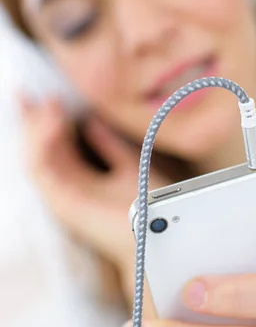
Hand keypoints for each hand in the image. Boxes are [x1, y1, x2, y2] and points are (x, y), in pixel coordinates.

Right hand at [19, 95, 165, 303]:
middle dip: (32, 122)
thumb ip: (109, 147)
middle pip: (42, 152)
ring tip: (46, 105)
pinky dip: (42, 145)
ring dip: (36, 130)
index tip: (48, 97)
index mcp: (85, 182)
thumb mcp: (129, 166)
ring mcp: (64, 197)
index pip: (58, 148)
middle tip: (24, 93)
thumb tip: (92, 121)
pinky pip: (41, 170)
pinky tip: (51, 123)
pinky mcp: (63, 203)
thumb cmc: (150, 207)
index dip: (50, 123)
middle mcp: (70, 190)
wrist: (159, 233)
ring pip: (35, 159)